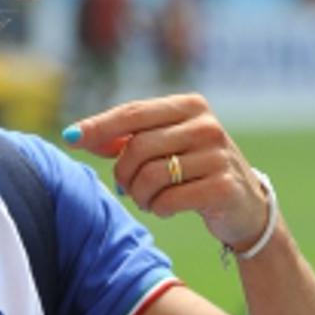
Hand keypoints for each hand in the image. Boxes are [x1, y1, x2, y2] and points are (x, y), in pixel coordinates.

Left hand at [63, 93, 269, 250]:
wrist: (244, 204)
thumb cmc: (192, 169)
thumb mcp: (163, 145)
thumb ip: (124, 138)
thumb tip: (77, 135)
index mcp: (190, 106)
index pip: (132, 113)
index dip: (99, 127)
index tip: (70, 138)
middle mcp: (206, 125)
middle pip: (136, 148)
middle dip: (123, 173)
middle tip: (128, 187)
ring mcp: (218, 155)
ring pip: (149, 176)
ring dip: (140, 195)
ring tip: (149, 199)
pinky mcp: (223, 186)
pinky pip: (168, 200)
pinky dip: (159, 208)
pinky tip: (167, 207)